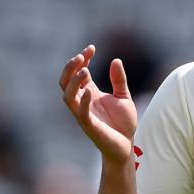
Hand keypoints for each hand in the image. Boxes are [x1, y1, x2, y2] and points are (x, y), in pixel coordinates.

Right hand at [59, 45, 138, 161]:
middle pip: (66, 81)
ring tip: (84, 70)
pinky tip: (89, 90)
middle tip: (82, 55)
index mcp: (89, 93)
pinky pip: (81, 113)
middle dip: (71, 67)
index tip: (91, 48)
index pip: (79, 72)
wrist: (127, 145)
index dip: (83, 59)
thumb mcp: (123, 97)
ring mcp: (84, 114)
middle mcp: (82, 102)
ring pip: (67, 96)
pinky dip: (83, 101)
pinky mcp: (89, 125)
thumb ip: (119, 80)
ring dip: (73, 82)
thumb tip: (116, 60)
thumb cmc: (123, 123)